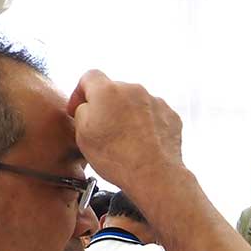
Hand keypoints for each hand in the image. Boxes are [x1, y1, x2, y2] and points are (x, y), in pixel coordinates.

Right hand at [67, 70, 183, 190]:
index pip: (89, 76)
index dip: (80, 92)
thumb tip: (89, 107)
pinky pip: (154, 114)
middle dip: (107, 106)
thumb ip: (82, 111)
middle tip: (103, 129)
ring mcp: (155, 101)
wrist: (154, 174)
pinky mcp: (171, 115)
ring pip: (136, 103)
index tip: (79, 108)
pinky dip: (147, 124)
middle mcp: (134, 90)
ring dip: (128, 115)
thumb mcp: (82, 134)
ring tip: (125, 139)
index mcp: (107, 91)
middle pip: (115, 90)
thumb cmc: (116, 157)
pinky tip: (142, 142)